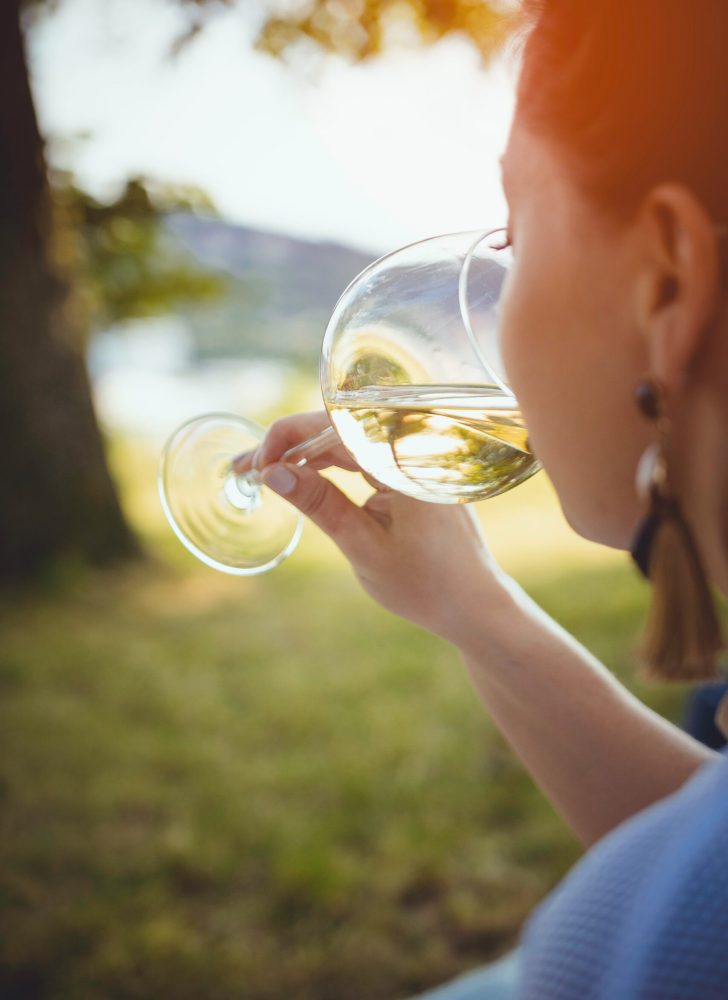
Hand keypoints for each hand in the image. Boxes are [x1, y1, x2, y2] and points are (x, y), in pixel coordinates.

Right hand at [236, 411, 512, 645]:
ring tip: (260, 472)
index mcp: (406, 459)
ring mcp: (412, 459)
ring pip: (347, 441)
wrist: (475, 605)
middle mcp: (413, 448)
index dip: (288, 437)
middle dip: (286, 446)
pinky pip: (362, 456)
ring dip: (303, 454)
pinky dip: (328, 465)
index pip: (335, 425)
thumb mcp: (364, 546)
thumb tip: (272, 472)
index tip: (256, 464)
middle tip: (242, 469)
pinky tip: (298, 475)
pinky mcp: (410, 472)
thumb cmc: (426, 584)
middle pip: (338, 428)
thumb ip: (320, 505)